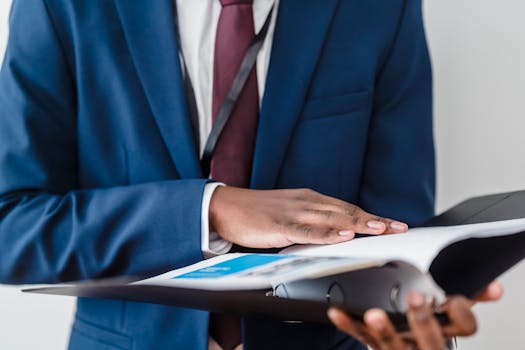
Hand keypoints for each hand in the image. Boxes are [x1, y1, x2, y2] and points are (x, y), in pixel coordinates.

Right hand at [209, 187, 407, 248]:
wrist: (225, 206)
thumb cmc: (257, 213)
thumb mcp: (290, 215)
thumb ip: (311, 223)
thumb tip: (333, 235)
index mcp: (310, 200)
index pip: (347, 209)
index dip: (371, 217)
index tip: (393, 224)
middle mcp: (306, 202)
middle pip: (346, 211)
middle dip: (374, 220)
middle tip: (398, 227)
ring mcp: (294, 212)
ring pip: (332, 218)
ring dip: (358, 224)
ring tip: (380, 229)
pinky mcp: (280, 224)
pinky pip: (307, 230)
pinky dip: (327, 233)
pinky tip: (342, 235)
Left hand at [327, 282, 503, 349]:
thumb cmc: (428, 338)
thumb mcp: (449, 323)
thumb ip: (466, 302)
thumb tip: (493, 287)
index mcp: (444, 337)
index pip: (463, 329)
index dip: (459, 314)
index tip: (452, 299)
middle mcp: (422, 346)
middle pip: (428, 339)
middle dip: (422, 320)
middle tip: (415, 298)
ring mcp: (397, 348)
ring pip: (390, 343)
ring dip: (383, 329)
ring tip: (375, 314)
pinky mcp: (374, 346)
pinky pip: (360, 338)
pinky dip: (348, 324)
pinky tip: (336, 312)